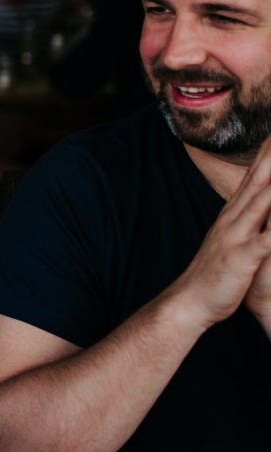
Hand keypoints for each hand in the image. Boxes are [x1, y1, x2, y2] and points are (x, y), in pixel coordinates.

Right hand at [166, 132, 270, 330]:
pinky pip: (267, 240)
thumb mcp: (231, 238)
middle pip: (260, 177)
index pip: (255, 173)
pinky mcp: (243, 256)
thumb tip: (256, 200)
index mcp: (234, 212)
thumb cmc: (215, 272)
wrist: (188, 301)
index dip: (268, 150)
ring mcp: (237, 235)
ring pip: (263, 201)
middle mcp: (235, 217)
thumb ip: (245, 217)